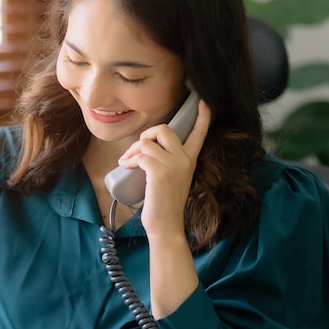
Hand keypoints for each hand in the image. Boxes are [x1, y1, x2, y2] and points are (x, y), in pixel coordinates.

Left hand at [116, 99, 211, 238]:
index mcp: (190, 160)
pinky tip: (125, 166)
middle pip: (163, 129)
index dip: (202, 117)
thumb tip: (146, 148)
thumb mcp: (171, 179)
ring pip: (148, 141)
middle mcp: (184, 159)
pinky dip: (129, 159)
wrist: (166, 226)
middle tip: (136, 150)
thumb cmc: (164, 205)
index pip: (199, 133)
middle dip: (145, 135)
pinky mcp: (159, 171)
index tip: (203, 102)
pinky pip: (140, 154)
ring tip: (127, 162)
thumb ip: (166, 162)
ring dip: (132, 150)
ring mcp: (173, 164)